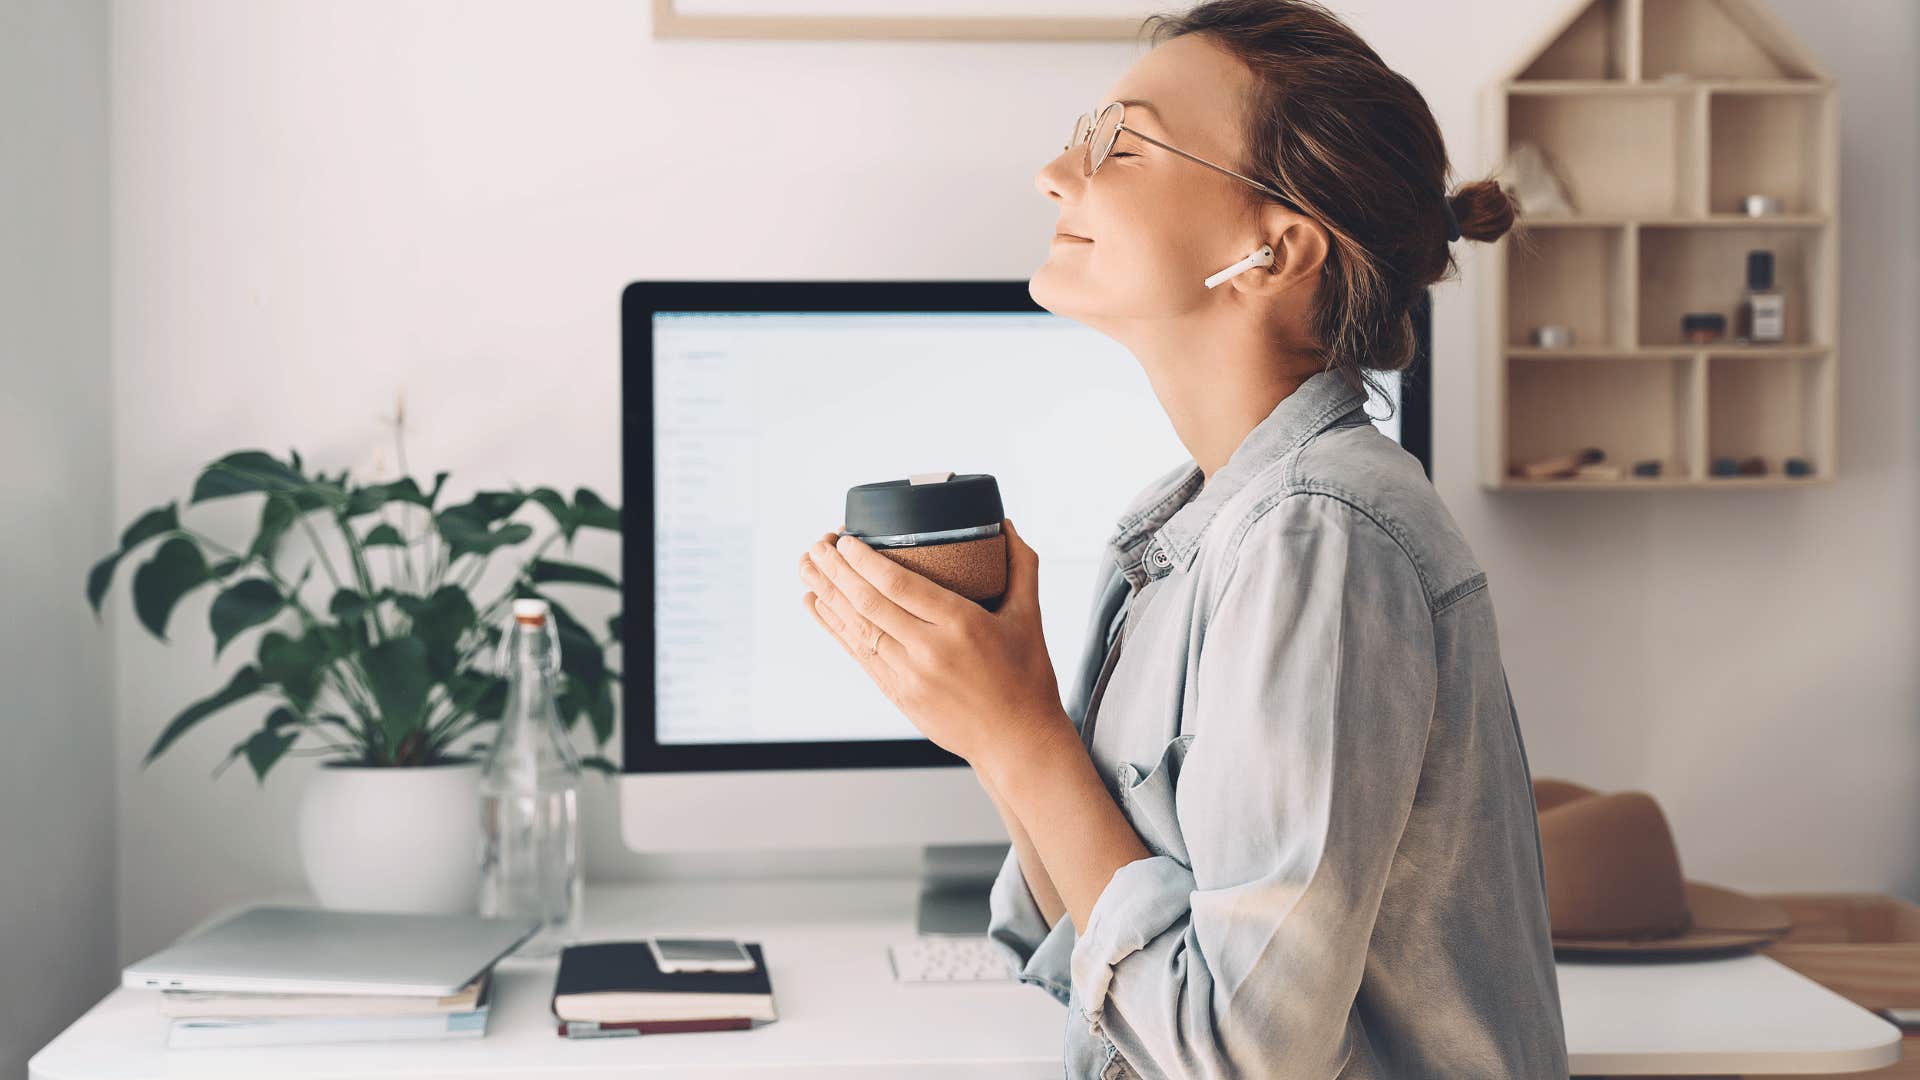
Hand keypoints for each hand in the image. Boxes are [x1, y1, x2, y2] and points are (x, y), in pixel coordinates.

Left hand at [797, 518, 1071, 767]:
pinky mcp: (899, 696)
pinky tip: (817, 606)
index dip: (864, 560)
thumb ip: (1022, 566)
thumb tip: (1006, 525)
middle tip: (816, 544)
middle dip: (835, 570)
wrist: (1017, 743)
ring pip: (858, 628)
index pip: (898, 584)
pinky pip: (859, 654)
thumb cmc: (1027, 680)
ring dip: (827, 595)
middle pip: (869, 602)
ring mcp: (910, 676)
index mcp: (962, 624)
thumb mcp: (1030, 617)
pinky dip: (835, 627)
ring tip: (806, 568)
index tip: (845, 538)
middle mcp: (930, 650)